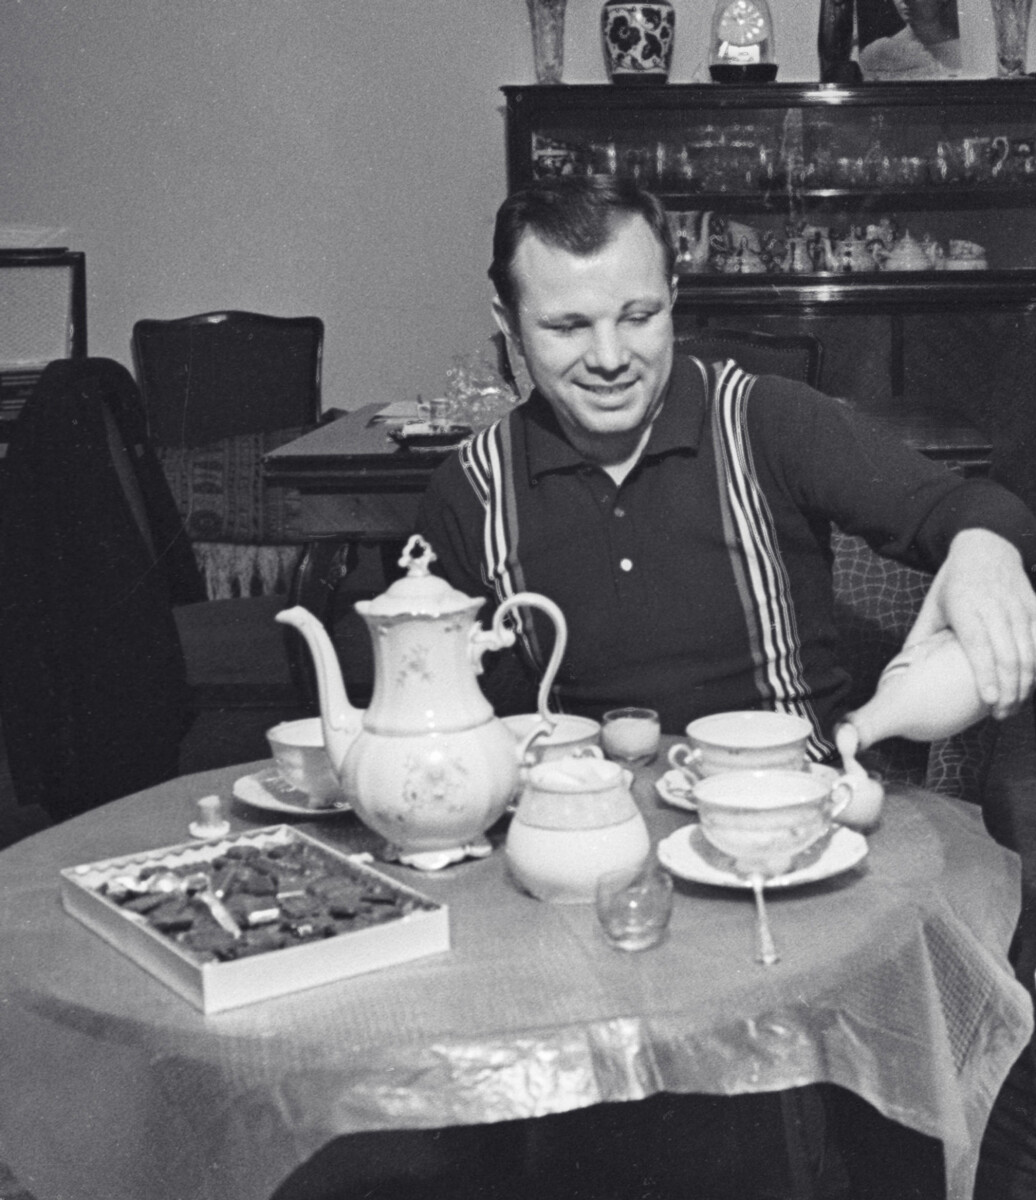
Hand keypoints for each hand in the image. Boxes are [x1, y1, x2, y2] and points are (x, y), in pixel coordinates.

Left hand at [905, 529, 1035, 719]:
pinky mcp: (1035, 605)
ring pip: (1030, 650)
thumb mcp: (933, 605)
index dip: (986, 674)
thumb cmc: (954, 583)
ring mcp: (1018, 606)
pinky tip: (1034, 682)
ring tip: (1015, 705)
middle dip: (1009, 689)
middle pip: (1008, 654)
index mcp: (964, 606)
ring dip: (1026, 682)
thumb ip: (922, 636)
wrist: (985, 546)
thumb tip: (904, 670)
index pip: (978, 645)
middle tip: (1000, 713)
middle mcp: (994, 607)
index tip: (990, 699)